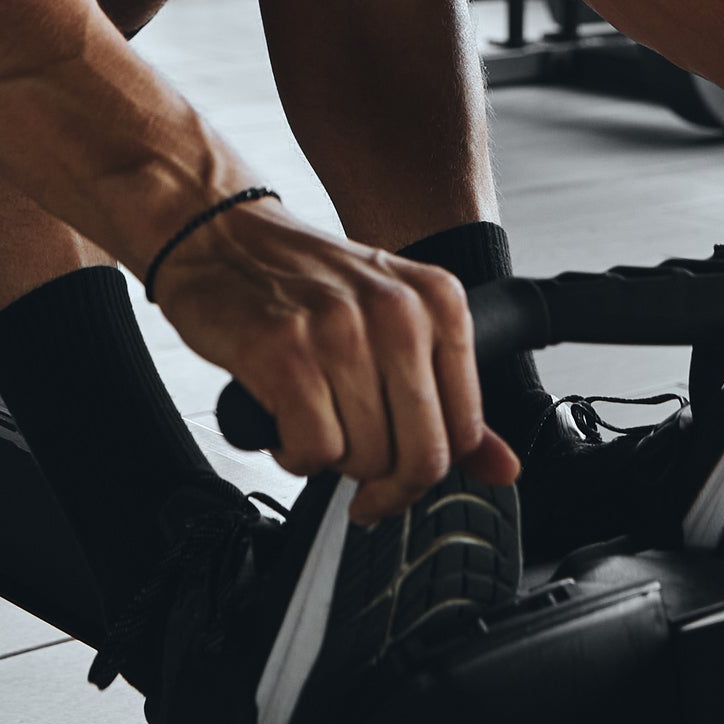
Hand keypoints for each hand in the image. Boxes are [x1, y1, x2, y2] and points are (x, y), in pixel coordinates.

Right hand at [150, 197, 520, 523]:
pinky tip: (283, 420)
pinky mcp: (285, 354)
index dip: (426, 473)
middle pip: (419, 455)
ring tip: (309, 419)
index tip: (397, 483)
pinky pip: (312, 452)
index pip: (464, 429)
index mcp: (439, 302)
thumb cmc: (303, 283)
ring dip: (331, 460)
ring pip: (364, 459)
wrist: (219, 238)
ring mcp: (341, 331)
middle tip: (355, 481)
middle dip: (384, 486)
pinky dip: (294, 454)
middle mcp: (398, 313)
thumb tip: (503, 469)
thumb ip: (449, 396)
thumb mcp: (393, 322)